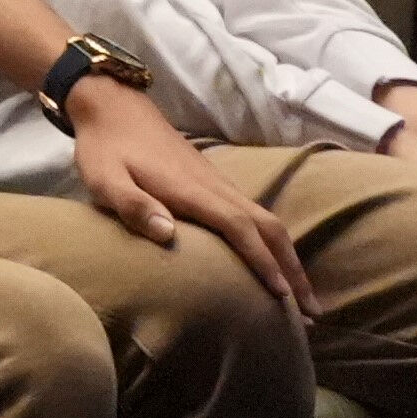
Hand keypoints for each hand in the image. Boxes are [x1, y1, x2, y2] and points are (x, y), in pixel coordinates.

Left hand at [67, 93, 310, 311]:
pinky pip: (254, 215)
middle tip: (312, 313)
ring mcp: (218, 182)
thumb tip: (169, 235)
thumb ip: (133, 205)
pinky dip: (272, 242)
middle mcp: (215, 186)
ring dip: (288, 257)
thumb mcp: (104, 178)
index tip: (283, 297)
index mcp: (192, 189)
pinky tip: (274, 262)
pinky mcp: (213, 182)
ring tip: (302, 298)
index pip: (239, 228)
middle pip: (268, 227)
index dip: (263, 262)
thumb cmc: (105, 147)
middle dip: (293, 268)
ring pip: (266, 221)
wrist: (112, 104)